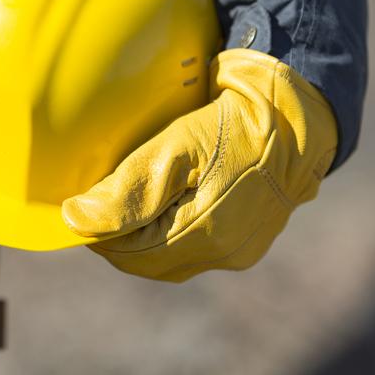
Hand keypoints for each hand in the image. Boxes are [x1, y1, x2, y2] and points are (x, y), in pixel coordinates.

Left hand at [61, 48, 337, 282]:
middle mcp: (225, 252)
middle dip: (119, 240)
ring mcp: (240, 249)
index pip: (131, 252)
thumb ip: (126, 189)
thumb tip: (76, 219)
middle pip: (150, 262)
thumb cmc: (236, 122)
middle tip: (96, 208)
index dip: (100, 233)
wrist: (299, 112)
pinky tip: (162, 208)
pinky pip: (196, 250)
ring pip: (172, 260)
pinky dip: (171, 236)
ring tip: (125, 207)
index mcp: (206, 234)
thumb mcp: (176, 146)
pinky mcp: (250, 239)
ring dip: (144, 241)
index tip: (78, 208)